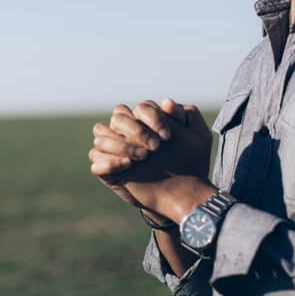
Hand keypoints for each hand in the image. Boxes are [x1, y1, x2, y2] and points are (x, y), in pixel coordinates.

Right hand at [89, 99, 213, 217]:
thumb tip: (167, 102)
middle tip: (156, 147)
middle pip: (118, 117)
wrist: (183, 193)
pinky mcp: (109, 171)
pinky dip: (109, 162)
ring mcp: (117, 150)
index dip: (152, 118)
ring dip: (121, 144)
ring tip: (143, 157)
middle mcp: (129, 132)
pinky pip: (95, 162)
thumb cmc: (191, 162)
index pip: (140, 108)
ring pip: (101, 134)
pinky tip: (128, 165)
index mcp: (147, 120)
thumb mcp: (198, 138)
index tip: (168, 136)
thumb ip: (187, 116)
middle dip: (136, 130)